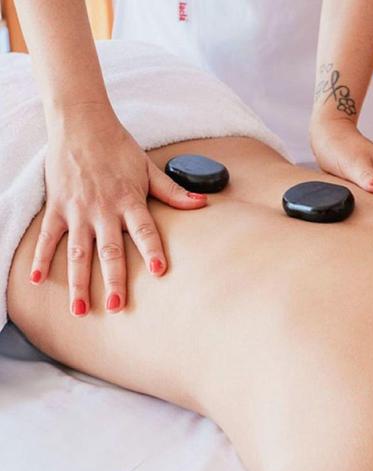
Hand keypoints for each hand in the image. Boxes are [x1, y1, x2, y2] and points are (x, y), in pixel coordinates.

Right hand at [30, 106, 207, 316]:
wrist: (81, 124)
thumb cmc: (118, 147)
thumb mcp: (148, 168)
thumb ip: (173, 191)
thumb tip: (202, 203)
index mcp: (129, 201)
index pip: (144, 230)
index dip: (152, 250)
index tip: (159, 271)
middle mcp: (103, 210)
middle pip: (109, 251)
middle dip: (113, 281)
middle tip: (116, 307)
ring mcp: (78, 211)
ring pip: (78, 252)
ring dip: (78, 282)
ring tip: (80, 311)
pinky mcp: (57, 207)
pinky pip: (48, 237)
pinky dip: (41, 259)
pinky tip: (37, 281)